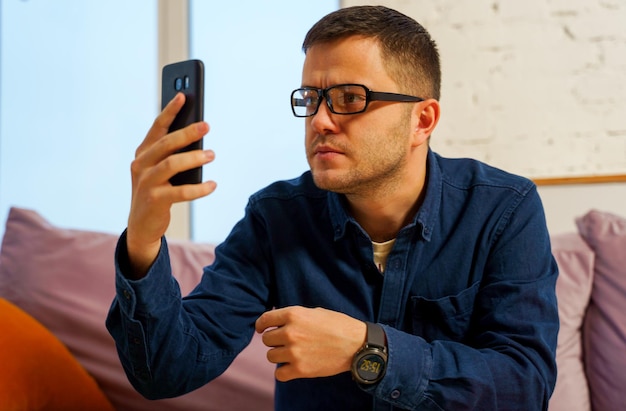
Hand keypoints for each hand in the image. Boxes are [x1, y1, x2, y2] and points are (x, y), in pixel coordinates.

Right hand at [126, 93, 215, 277]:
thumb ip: (172, 154)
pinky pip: (180, 191)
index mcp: (143, 153)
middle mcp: (141, 164)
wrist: (141, 225)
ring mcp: (146, 182)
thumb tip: (198, 137)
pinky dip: (199, 188)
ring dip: (194, 158)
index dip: (170, 111)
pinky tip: (213, 185)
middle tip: (207, 125)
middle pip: (166, 143)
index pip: (157, 127)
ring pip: (171, 164)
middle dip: (187, 132)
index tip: (183, 96)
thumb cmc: (157, 191)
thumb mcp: (161, 170)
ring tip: (211, 154)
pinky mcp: (154, 200)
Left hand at [255, 306, 365, 381]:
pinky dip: (284, 371)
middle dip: (274, 341)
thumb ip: (295, 317)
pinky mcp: (300, 369)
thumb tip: (279, 323)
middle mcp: (290, 332)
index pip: (265, 319)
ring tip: (293, 354)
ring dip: (279, 355)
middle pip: (267, 339)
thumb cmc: (338, 325)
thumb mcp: (315, 312)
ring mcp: (294, 352)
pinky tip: (292, 367)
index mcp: (294, 315)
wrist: (357, 344)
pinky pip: (279, 374)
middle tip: (287, 342)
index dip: (261, 325)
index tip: (261, 329)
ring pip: (271, 356)